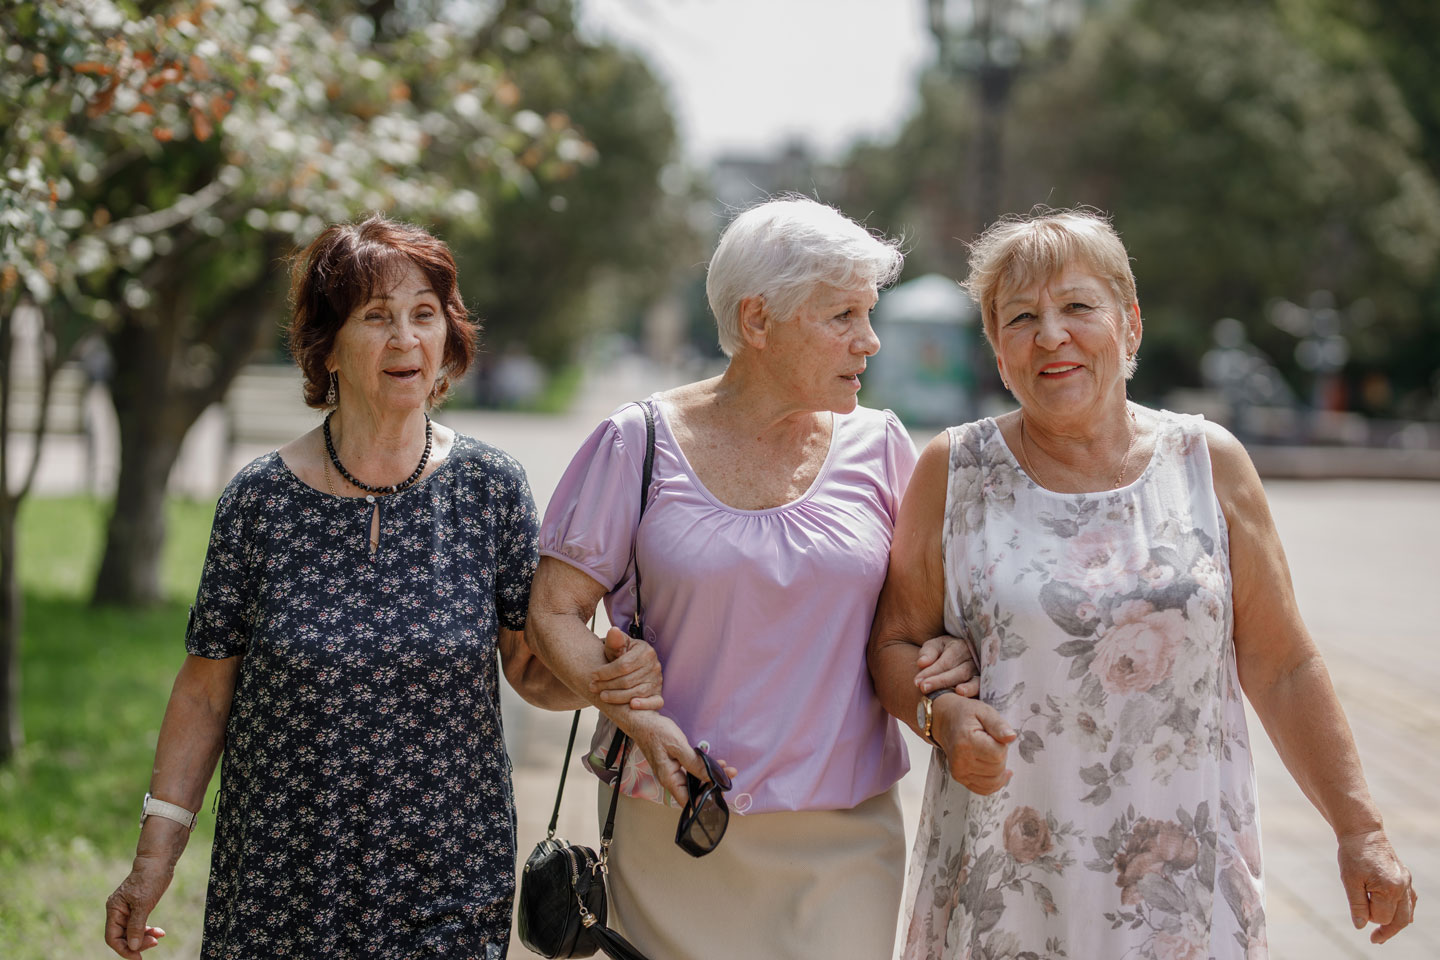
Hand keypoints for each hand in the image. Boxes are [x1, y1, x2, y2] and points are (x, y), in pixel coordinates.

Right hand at [105, 858, 170, 957]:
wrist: (159, 861)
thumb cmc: (149, 878)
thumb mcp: (143, 904)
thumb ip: (136, 926)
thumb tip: (132, 946)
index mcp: (114, 909)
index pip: (112, 937)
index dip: (123, 949)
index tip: (138, 957)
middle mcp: (118, 911)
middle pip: (122, 936)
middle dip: (137, 943)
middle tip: (154, 943)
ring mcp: (128, 910)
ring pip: (132, 931)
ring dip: (144, 937)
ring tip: (158, 938)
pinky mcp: (138, 907)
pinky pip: (140, 924)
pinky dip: (149, 930)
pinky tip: (160, 932)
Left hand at [590, 627, 663, 709]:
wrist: (632, 666)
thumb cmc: (622, 656)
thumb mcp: (617, 647)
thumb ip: (614, 641)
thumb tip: (613, 631)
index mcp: (645, 651)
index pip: (624, 665)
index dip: (606, 672)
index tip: (593, 675)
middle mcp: (654, 666)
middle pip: (628, 680)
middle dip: (607, 685)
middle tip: (593, 688)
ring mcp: (657, 681)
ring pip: (637, 692)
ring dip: (617, 697)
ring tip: (602, 696)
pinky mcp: (658, 694)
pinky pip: (655, 702)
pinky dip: (644, 705)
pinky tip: (632, 706)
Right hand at [623, 710, 737, 805]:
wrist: (642, 720)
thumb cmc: (656, 732)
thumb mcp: (677, 745)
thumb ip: (694, 763)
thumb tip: (709, 778)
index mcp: (669, 778)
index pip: (688, 801)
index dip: (704, 801)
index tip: (720, 793)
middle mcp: (670, 778)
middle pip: (693, 791)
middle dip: (712, 786)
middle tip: (729, 777)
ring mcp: (673, 771)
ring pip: (694, 780)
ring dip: (710, 776)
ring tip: (726, 769)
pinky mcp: (675, 764)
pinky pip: (691, 771)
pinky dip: (703, 768)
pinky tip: (715, 763)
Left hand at [915, 634, 978, 696]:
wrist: (966, 651)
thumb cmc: (946, 650)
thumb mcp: (936, 646)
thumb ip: (928, 652)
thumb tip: (921, 663)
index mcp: (959, 647)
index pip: (945, 661)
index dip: (931, 672)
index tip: (917, 682)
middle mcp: (972, 658)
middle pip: (958, 672)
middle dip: (940, 681)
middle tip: (924, 688)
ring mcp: (981, 671)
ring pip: (973, 680)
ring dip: (966, 687)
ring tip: (957, 692)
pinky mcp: (985, 682)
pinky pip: (983, 687)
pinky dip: (975, 691)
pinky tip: (966, 695)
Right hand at [931, 694, 1015, 794]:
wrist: (944, 720)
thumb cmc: (965, 715)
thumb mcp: (984, 712)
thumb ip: (999, 725)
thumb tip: (1011, 737)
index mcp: (966, 742)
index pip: (998, 755)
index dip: (1002, 745)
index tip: (993, 735)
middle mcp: (960, 760)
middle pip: (997, 769)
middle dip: (1000, 757)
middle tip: (991, 742)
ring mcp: (959, 771)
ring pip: (993, 782)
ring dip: (998, 770)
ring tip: (991, 754)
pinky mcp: (960, 777)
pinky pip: (984, 789)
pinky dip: (994, 783)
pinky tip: (996, 772)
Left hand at [1338, 829, 1416, 943]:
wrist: (1362, 832)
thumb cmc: (1353, 855)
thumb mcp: (1349, 880)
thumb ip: (1357, 904)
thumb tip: (1361, 926)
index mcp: (1390, 888)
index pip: (1381, 917)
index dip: (1368, 917)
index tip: (1358, 908)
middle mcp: (1403, 887)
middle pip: (1399, 920)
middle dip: (1386, 930)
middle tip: (1375, 941)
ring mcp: (1407, 882)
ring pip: (1407, 912)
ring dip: (1396, 923)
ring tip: (1383, 933)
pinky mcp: (1405, 877)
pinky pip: (1410, 901)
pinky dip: (1405, 911)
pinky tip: (1399, 918)